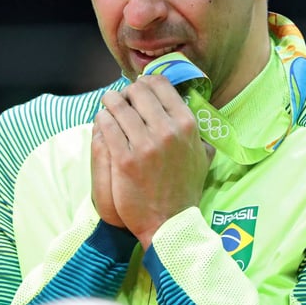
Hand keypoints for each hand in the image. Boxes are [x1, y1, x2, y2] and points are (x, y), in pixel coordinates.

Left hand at [96, 75, 213, 248]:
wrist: (169, 222)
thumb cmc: (185, 188)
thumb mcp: (203, 156)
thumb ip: (199, 133)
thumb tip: (194, 114)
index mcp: (187, 124)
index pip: (161, 84)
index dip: (146, 82)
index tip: (139, 88)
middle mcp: (167, 130)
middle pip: (138, 91)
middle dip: (127, 92)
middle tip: (122, 98)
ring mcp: (145, 144)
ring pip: (118, 105)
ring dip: (110, 102)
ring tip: (108, 105)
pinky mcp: (123, 159)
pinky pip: (107, 125)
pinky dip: (102, 119)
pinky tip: (102, 120)